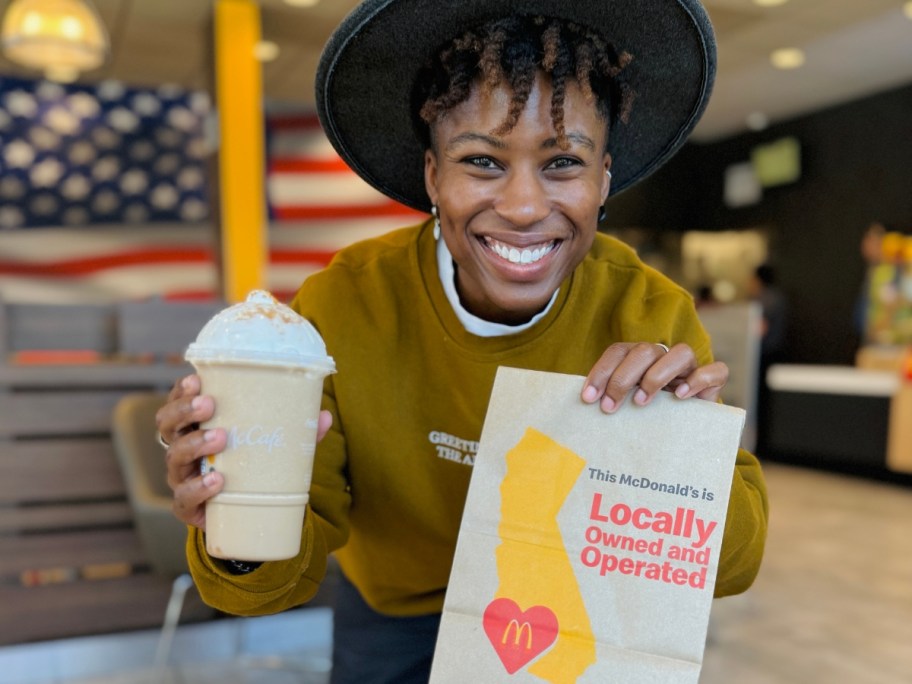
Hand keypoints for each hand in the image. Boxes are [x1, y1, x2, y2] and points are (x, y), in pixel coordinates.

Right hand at [155, 374, 332, 528]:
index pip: (178, 402)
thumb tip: (325, 416)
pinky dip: (198, 488)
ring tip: (221, 437)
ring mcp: (181, 478)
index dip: (182, 390)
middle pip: (167, 425)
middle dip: (185, 411)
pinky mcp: (187, 507)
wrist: (244, 515)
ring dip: (195, 444)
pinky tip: (217, 480)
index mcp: (196, 427)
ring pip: (174, 457)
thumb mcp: (270, 445)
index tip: (197, 379)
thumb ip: (296, 432)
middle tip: (209, 404)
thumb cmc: (252, 467)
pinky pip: (184, 498)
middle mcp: (182, 449)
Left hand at [580, 342, 727, 412]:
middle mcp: (664, 356)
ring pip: (681, 353)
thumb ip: (610, 398)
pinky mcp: (714, 381)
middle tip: (609, 407)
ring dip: (657, 376)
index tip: (588, 397)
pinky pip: (715, 371)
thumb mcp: (626, 404)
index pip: (618, 351)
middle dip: (622, 378)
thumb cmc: (649, 414)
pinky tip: (680, 397)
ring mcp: (690, 367)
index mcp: (639, 357)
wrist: (686, 427)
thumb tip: (583, 405)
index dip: (602, 371)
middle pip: (644, 351)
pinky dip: (698, 380)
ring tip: (641, 402)